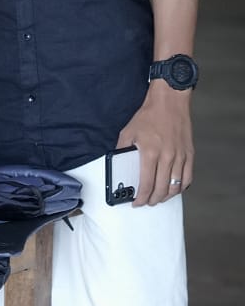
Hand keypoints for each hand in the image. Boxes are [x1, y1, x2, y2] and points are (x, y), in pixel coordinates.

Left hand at [119, 86, 193, 205]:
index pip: (146, 184)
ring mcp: (180, 156)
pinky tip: (174, 188)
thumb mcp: (128, 132)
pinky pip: (187, 177)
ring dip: (167, 196)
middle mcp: (167, 157)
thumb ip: (121, 150)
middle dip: (153, 200)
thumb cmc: (148, 116)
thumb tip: (116, 164)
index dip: (141, 197)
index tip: (136, 203)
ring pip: (176, 186)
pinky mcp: (189, 154)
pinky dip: (181, 187)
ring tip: (159, 198)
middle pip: (162, 188)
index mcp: (150, 153)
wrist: (169, 103)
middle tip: (147, 202)